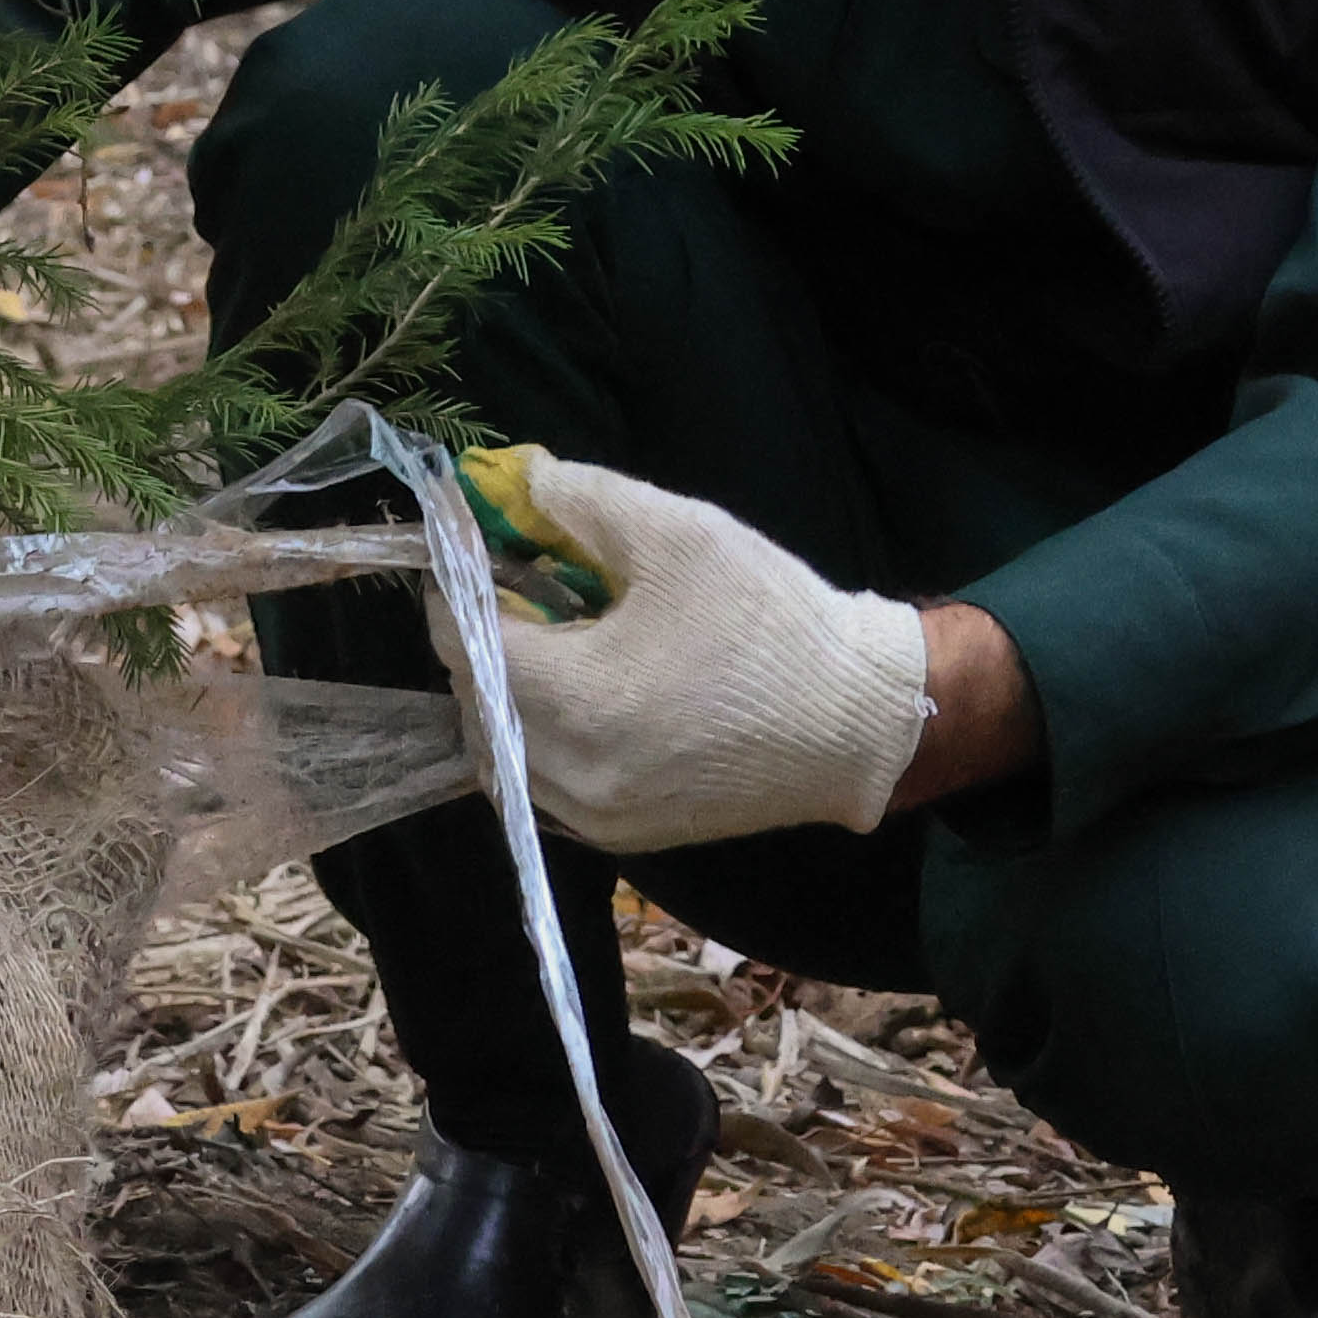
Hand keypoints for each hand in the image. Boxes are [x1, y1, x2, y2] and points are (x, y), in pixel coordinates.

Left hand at [482, 453, 940, 856]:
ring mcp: (597, 817)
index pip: (465, 642)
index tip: (472, 552)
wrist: (859, 721)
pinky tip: (580, 698)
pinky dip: (538, 741)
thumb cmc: (771, 623)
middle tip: (521, 591)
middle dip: (484, 639)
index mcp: (577, 699)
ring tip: (552, 644)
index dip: (458, 588)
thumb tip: (520, 479)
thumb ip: (584, 499)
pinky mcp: (625, 838)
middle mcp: (571, 773)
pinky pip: (544, 789)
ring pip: (502, 752)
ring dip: (506, 695)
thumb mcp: (680, 533)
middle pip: (476, 699)